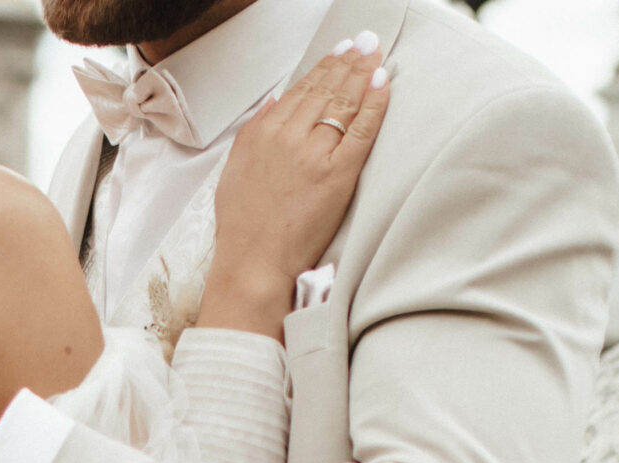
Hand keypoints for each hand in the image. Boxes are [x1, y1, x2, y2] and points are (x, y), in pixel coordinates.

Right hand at [199, 37, 392, 336]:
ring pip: (344, 103)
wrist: (253, 264)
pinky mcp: (337, 174)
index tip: (340, 52)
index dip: (324, 67)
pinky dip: (374, 103)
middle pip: (325, 89)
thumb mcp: (234, 170)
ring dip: (363, 73)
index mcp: (263, 134)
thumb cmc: (243, 227)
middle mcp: (288, 137)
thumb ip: (254, 131)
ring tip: (375, 54)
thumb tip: (273, 103)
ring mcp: (315, 154)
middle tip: (366, 43)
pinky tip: (383, 83)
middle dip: (348, 62)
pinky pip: (362, 129)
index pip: (301, 90)